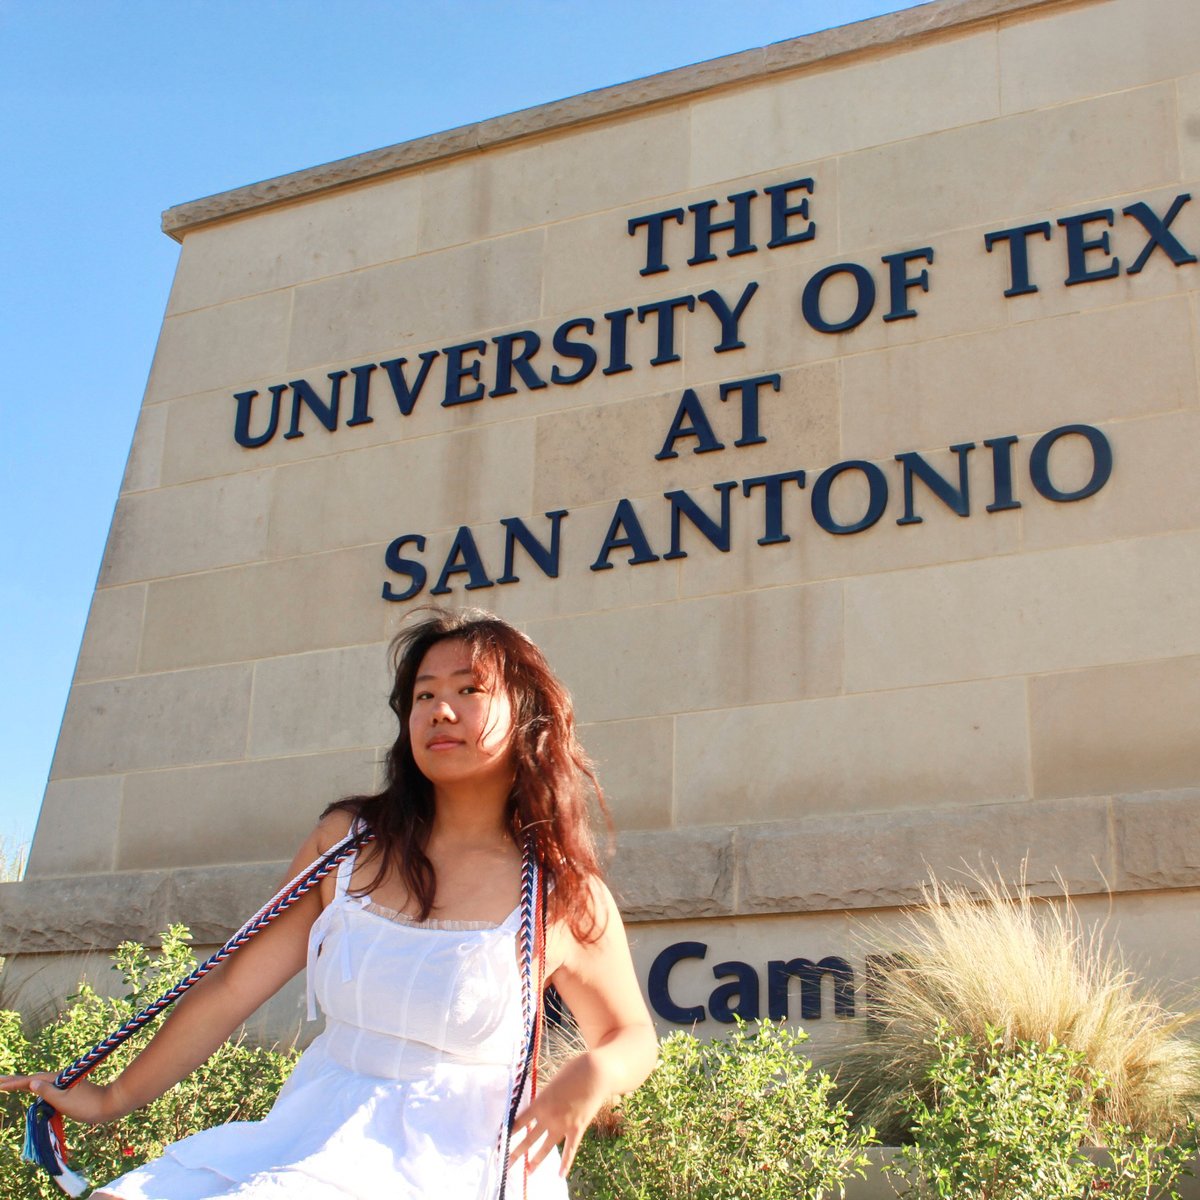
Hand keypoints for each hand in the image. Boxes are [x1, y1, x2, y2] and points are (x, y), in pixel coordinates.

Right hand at [0, 1073, 116, 1124]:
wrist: (109, 1104)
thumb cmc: (87, 1104)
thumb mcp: (64, 1101)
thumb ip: (47, 1092)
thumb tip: (31, 1083)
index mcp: (56, 1079)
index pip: (30, 1081)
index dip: (13, 1083)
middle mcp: (59, 1079)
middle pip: (32, 1079)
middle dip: (15, 1081)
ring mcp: (63, 1084)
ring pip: (39, 1083)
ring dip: (24, 1083)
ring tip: (9, 1083)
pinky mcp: (67, 1090)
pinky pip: (46, 1088)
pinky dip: (35, 1088)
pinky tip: (32, 1088)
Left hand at [507, 1052, 608, 1178]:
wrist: (594, 1073)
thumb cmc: (573, 1070)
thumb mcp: (552, 1081)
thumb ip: (545, 1096)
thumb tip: (541, 1105)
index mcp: (540, 1103)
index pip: (520, 1121)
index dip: (510, 1131)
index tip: (502, 1139)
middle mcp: (549, 1117)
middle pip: (529, 1138)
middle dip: (517, 1151)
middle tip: (507, 1163)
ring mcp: (563, 1125)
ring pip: (546, 1146)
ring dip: (536, 1159)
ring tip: (528, 1171)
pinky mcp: (577, 1129)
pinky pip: (570, 1149)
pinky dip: (566, 1163)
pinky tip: (560, 1175)